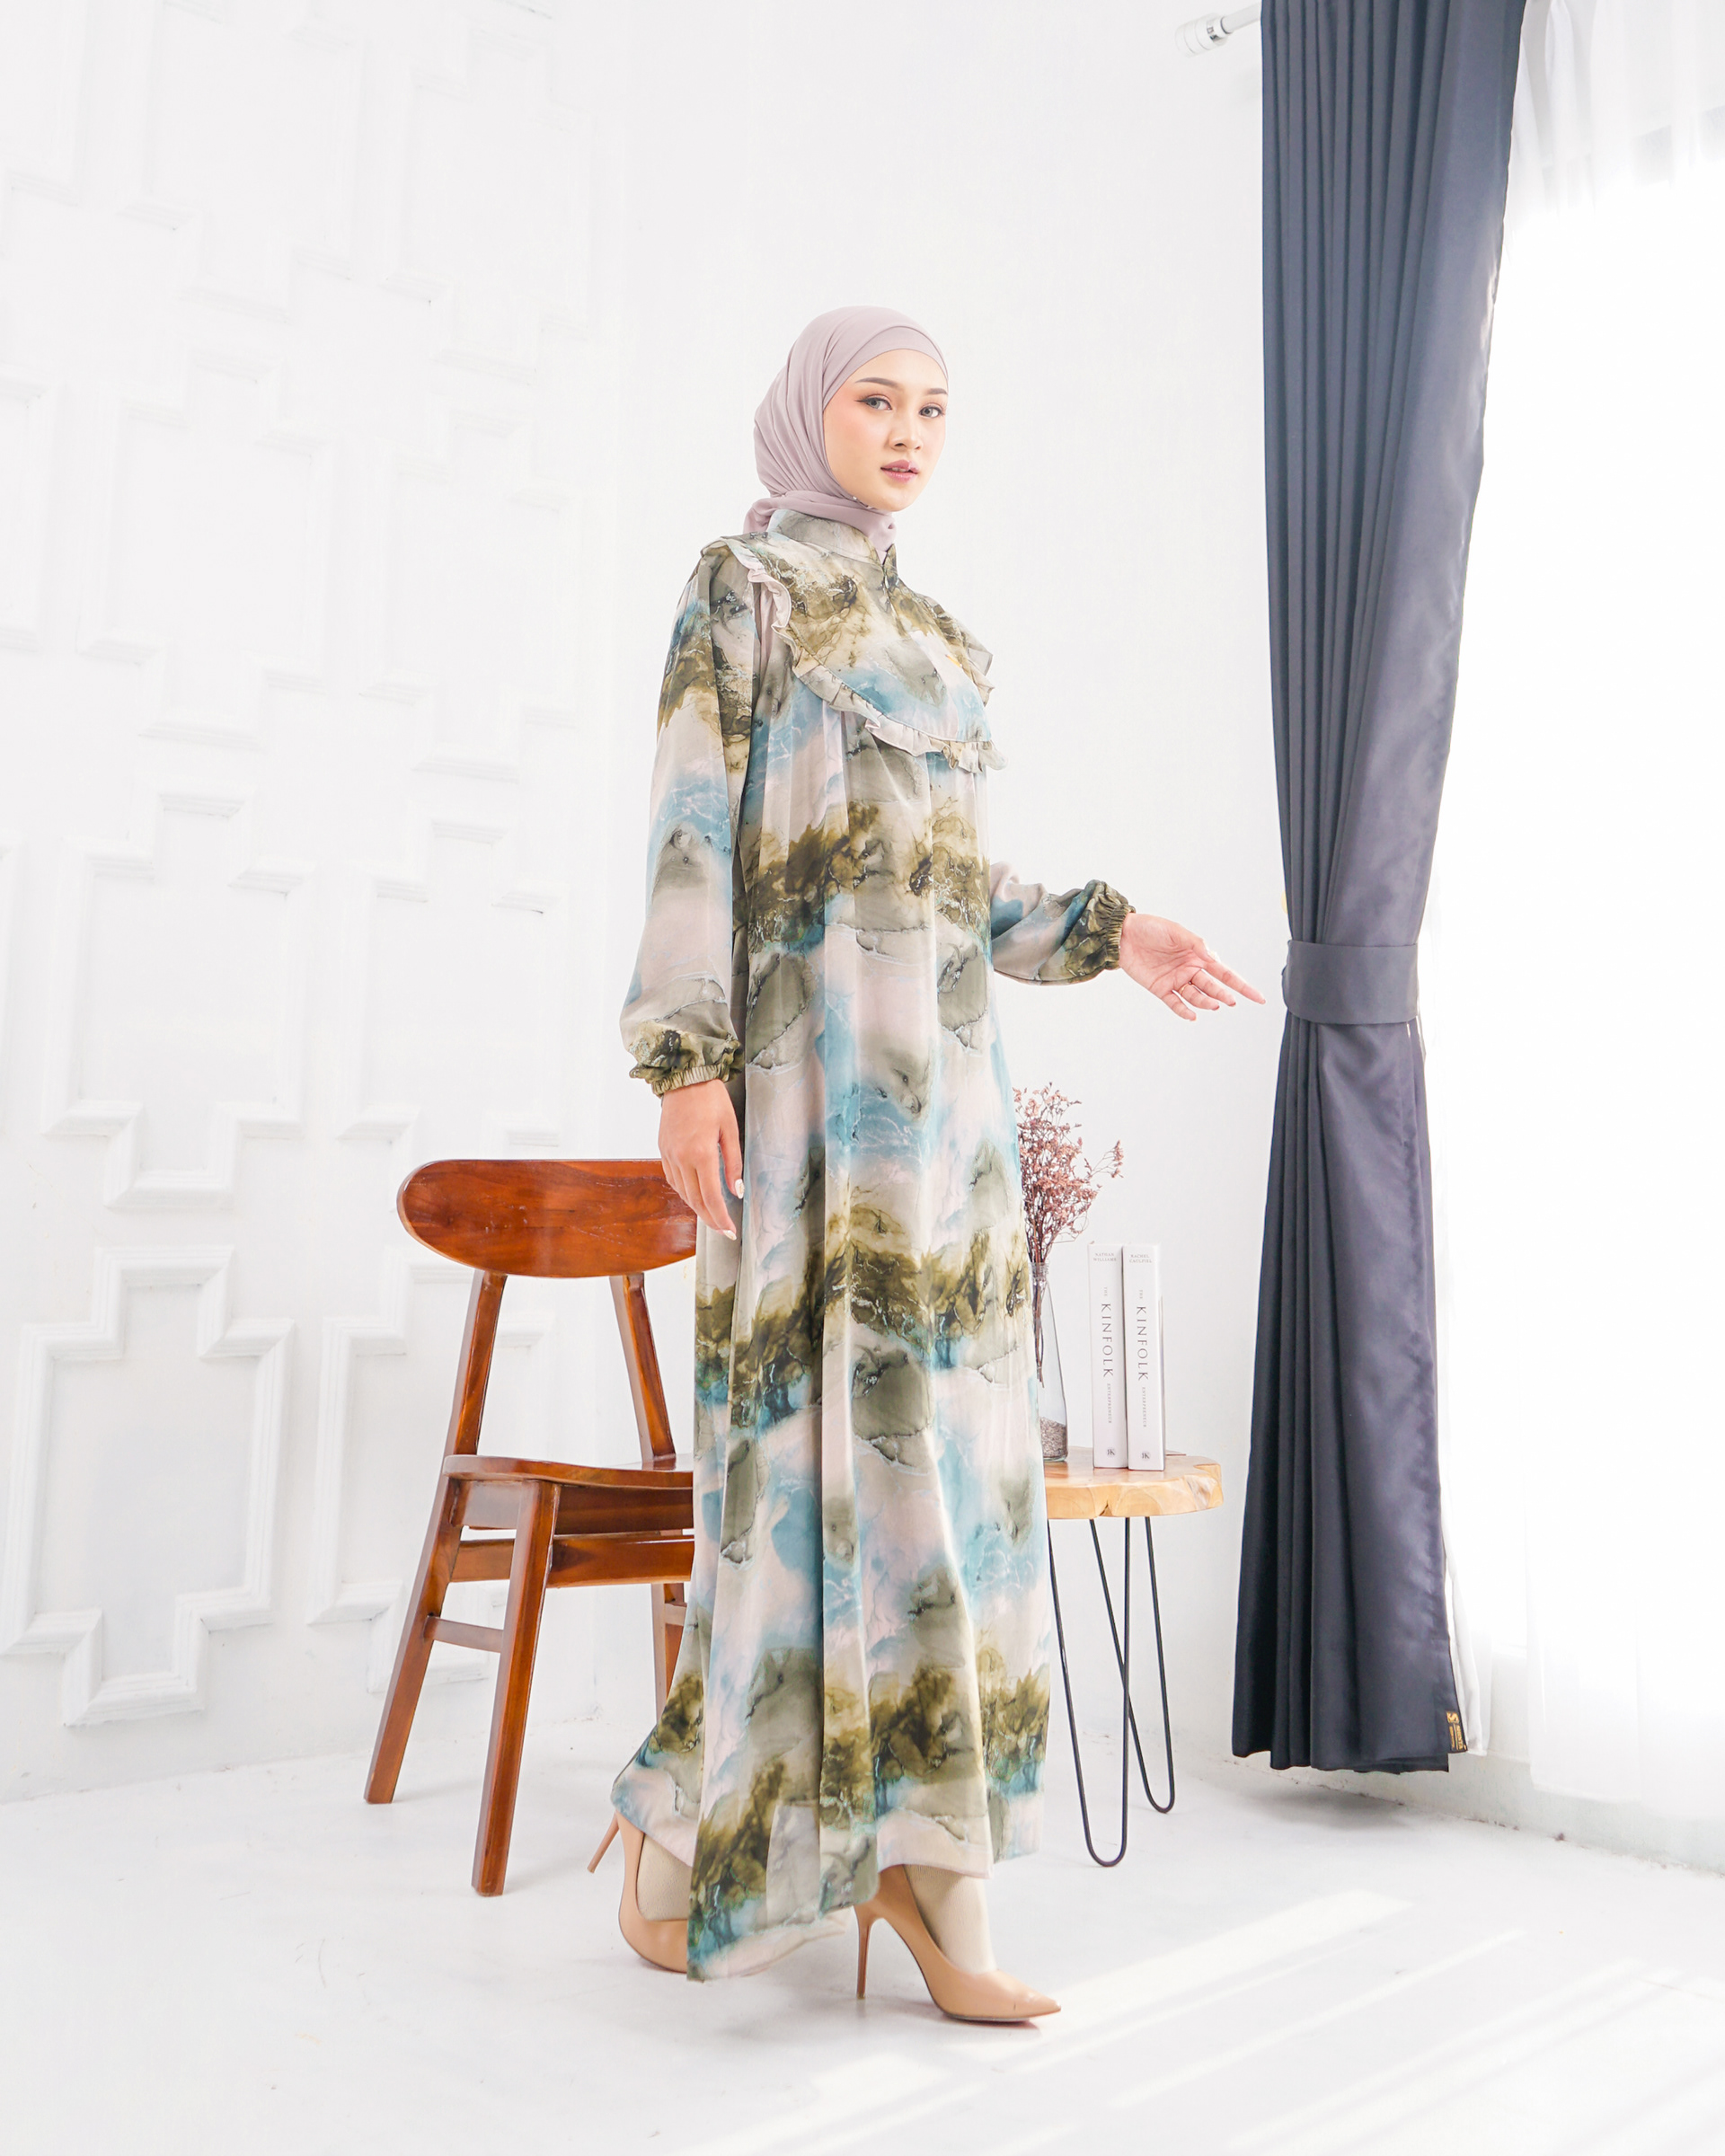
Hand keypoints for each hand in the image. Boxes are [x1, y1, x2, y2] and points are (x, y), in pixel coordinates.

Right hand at [658, 1079, 742, 1236]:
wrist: (684, 1078)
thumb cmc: (711, 1099)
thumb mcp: (730, 1129)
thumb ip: (733, 1163)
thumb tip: (736, 1191)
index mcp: (701, 1153)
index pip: (711, 1197)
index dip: (721, 1218)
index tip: (730, 1230)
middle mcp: (682, 1158)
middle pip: (696, 1200)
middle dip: (710, 1219)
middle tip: (724, 1230)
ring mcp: (669, 1154)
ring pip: (683, 1192)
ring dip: (697, 1208)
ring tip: (712, 1216)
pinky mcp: (663, 1150)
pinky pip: (673, 1179)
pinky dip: (685, 1192)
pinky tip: (695, 1195)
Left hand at [1119, 912, 1265, 1022]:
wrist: (1123, 934)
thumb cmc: (1151, 928)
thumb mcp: (1176, 932)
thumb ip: (1196, 945)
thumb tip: (1215, 958)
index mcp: (1199, 956)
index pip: (1226, 974)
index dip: (1243, 986)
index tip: (1258, 997)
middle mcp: (1190, 970)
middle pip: (1213, 987)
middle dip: (1223, 995)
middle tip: (1231, 1001)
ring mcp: (1175, 980)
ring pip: (1196, 996)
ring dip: (1206, 1002)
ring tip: (1214, 1005)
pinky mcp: (1160, 988)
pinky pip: (1175, 1003)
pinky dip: (1184, 1010)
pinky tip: (1192, 1015)